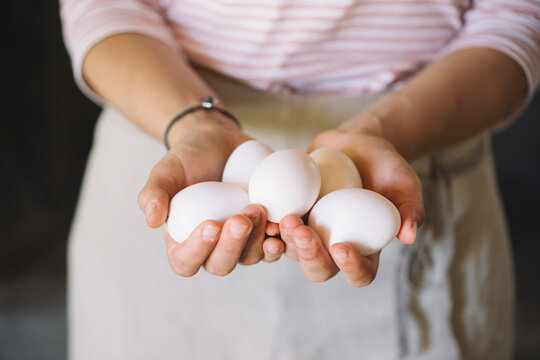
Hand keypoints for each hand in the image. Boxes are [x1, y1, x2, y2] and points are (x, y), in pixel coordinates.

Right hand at [138, 115, 283, 276]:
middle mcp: (213, 247)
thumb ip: (154, 192)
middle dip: (233, 245)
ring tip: (259, 209)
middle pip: (221, 264)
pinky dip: (283, 238)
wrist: (219, 141)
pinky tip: (287, 223)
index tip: (210, 225)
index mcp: (184, 240)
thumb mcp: (167, 168)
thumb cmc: (188, 156)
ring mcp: (242, 241)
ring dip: (258, 240)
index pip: (185, 261)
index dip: (197, 251)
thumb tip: (152, 221)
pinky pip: (276, 244)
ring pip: (251, 257)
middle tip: (241, 217)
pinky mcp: (265, 229)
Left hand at [279, 119, 424, 285]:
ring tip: (285, 217)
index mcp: (365, 249)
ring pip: (294, 252)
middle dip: (310, 256)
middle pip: (320, 269)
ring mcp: (312, 232)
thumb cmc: (385, 166)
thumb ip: (410, 208)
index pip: (361, 273)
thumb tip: (409, 237)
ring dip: (288, 241)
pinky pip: (278, 227)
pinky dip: (270, 223)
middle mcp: (335, 247)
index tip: (341, 247)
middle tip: (303, 231)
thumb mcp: (404, 182)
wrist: (356, 144)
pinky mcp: (293, 214)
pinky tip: (264, 211)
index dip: (351, 268)